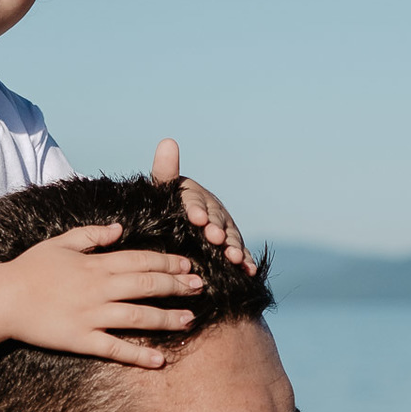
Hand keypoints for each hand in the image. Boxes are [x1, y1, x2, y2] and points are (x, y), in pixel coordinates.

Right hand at [1, 224, 203, 369]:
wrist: (3, 299)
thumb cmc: (29, 269)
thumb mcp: (60, 242)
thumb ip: (92, 234)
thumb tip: (120, 228)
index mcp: (95, 263)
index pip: (141, 260)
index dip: (167, 262)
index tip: (188, 265)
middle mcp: (99, 288)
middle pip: (147, 285)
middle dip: (177, 286)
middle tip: (200, 288)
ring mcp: (91, 315)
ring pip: (138, 316)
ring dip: (167, 318)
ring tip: (190, 320)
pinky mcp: (81, 339)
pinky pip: (115, 348)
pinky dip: (138, 355)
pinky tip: (159, 360)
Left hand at [151, 138, 256, 274]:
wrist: (173, 236)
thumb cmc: (165, 209)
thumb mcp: (162, 192)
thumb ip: (165, 172)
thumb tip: (167, 141)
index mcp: (196, 198)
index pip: (196, 201)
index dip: (196, 208)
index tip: (194, 217)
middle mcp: (214, 212)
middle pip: (216, 220)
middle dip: (215, 229)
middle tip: (213, 238)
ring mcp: (225, 231)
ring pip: (231, 238)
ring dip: (233, 247)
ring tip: (233, 258)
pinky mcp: (231, 248)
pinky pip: (241, 254)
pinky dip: (246, 262)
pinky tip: (248, 270)